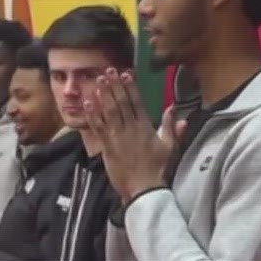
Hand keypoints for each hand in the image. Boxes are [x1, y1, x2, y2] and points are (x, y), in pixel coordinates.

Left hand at [86, 69, 177, 199]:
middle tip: (108, 70)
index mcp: (146, 128)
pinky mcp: (107, 147)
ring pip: (109, 112)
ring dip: (103, 95)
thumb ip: (172, 127)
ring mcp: (117, 137)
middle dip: (115, 86)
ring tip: (98, 80)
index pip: (137, 103)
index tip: (126, 74)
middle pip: (121, 103)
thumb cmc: (158, 170)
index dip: (130, 87)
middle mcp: (131, 129)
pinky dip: (92, 114)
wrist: (144, 190)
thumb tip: (173, 109)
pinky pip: (98, 127)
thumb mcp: (170, 147)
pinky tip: (87, 102)